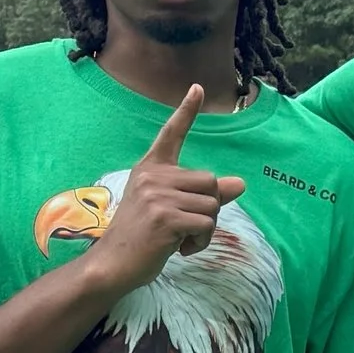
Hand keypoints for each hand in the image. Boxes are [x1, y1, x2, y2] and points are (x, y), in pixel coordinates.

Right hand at [82, 90, 246, 292]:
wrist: (112, 264)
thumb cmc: (142, 237)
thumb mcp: (171, 209)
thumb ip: (203, 194)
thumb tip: (241, 183)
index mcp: (151, 169)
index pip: (171, 134)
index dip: (186, 111)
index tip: (197, 88)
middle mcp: (153, 176)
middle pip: (211, 182)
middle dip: (209, 208)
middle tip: (185, 226)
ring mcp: (158, 195)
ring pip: (213, 205)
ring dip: (205, 228)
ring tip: (179, 237)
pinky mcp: (166, 217)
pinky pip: (207, 224)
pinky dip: (200, 241)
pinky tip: (179, 248)